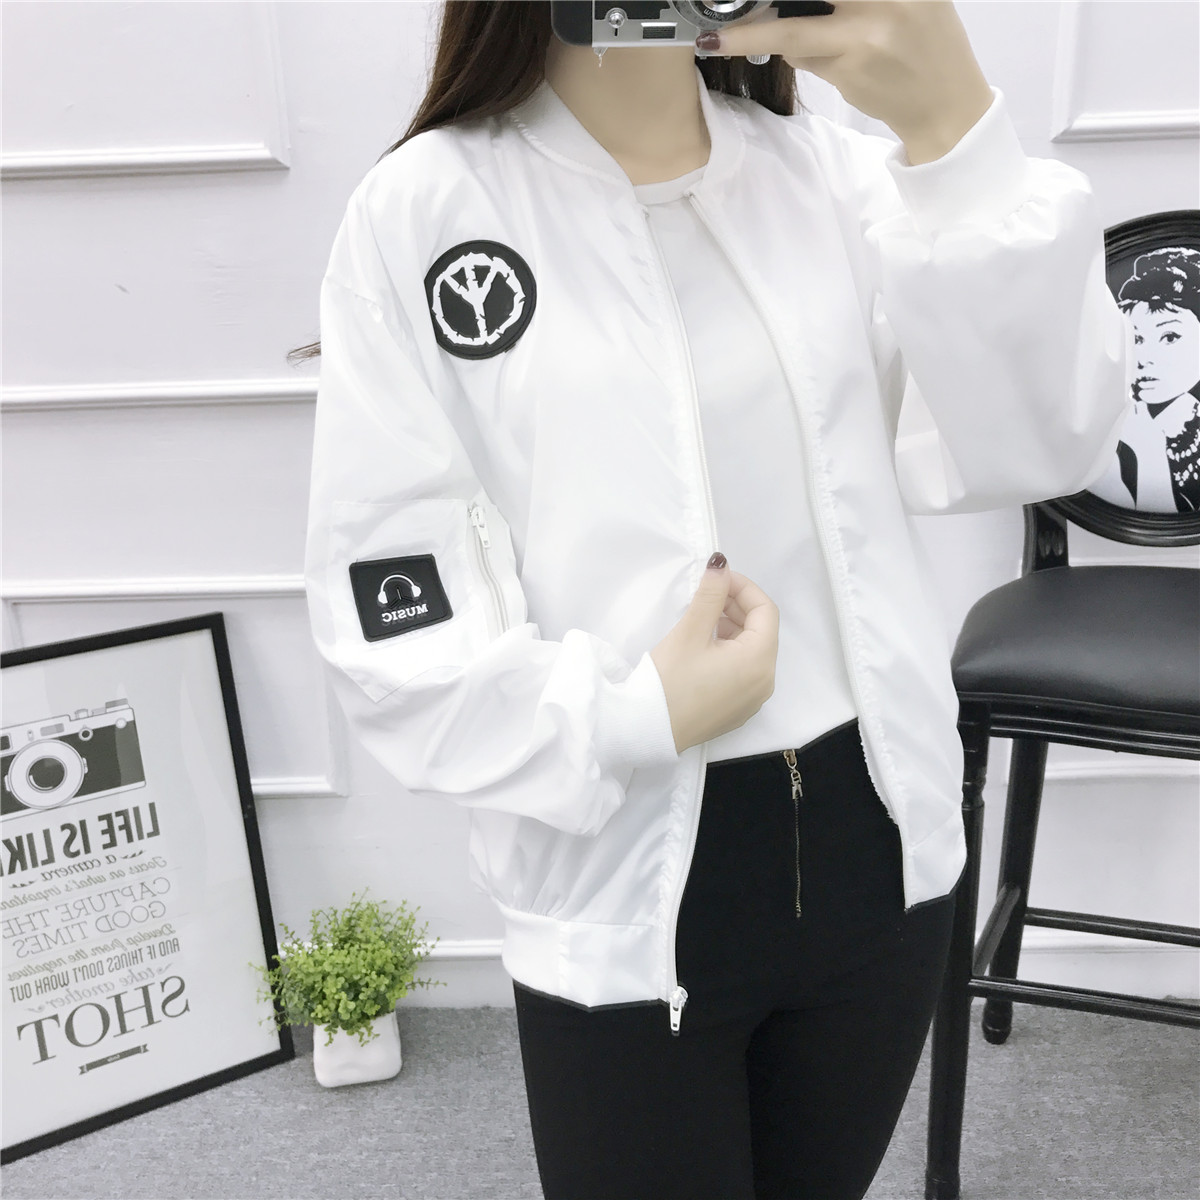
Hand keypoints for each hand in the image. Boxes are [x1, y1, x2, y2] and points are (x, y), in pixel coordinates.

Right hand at [650, 557, 779, 754]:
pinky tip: (702, 648)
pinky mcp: (737, 710)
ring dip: (732, 629)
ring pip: (752, 651)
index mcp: (760, 660)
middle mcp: (765, 681)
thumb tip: (721, 564)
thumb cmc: (669, 681)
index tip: (715, 579)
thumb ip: (710, 595)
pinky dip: (729, 652)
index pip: (765, 610)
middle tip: (706, 597)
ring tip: (701, 620)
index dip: (742, 587)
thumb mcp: (689, 633)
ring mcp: (752, 700)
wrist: (647, 731)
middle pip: (762, 631)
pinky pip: (743, 672)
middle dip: (737, 607)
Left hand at [702, 1, 993, 163]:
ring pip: (793, 30)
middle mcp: (884, 1)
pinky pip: (805, 57)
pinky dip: (794, 53)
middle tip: (719, 20)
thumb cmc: (927, 44)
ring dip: (757, 32)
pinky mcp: (850, 71)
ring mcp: (865, 37)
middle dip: (756, 11)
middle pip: (804, 0)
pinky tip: (799, 52)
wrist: (946, 106)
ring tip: (724, 37)